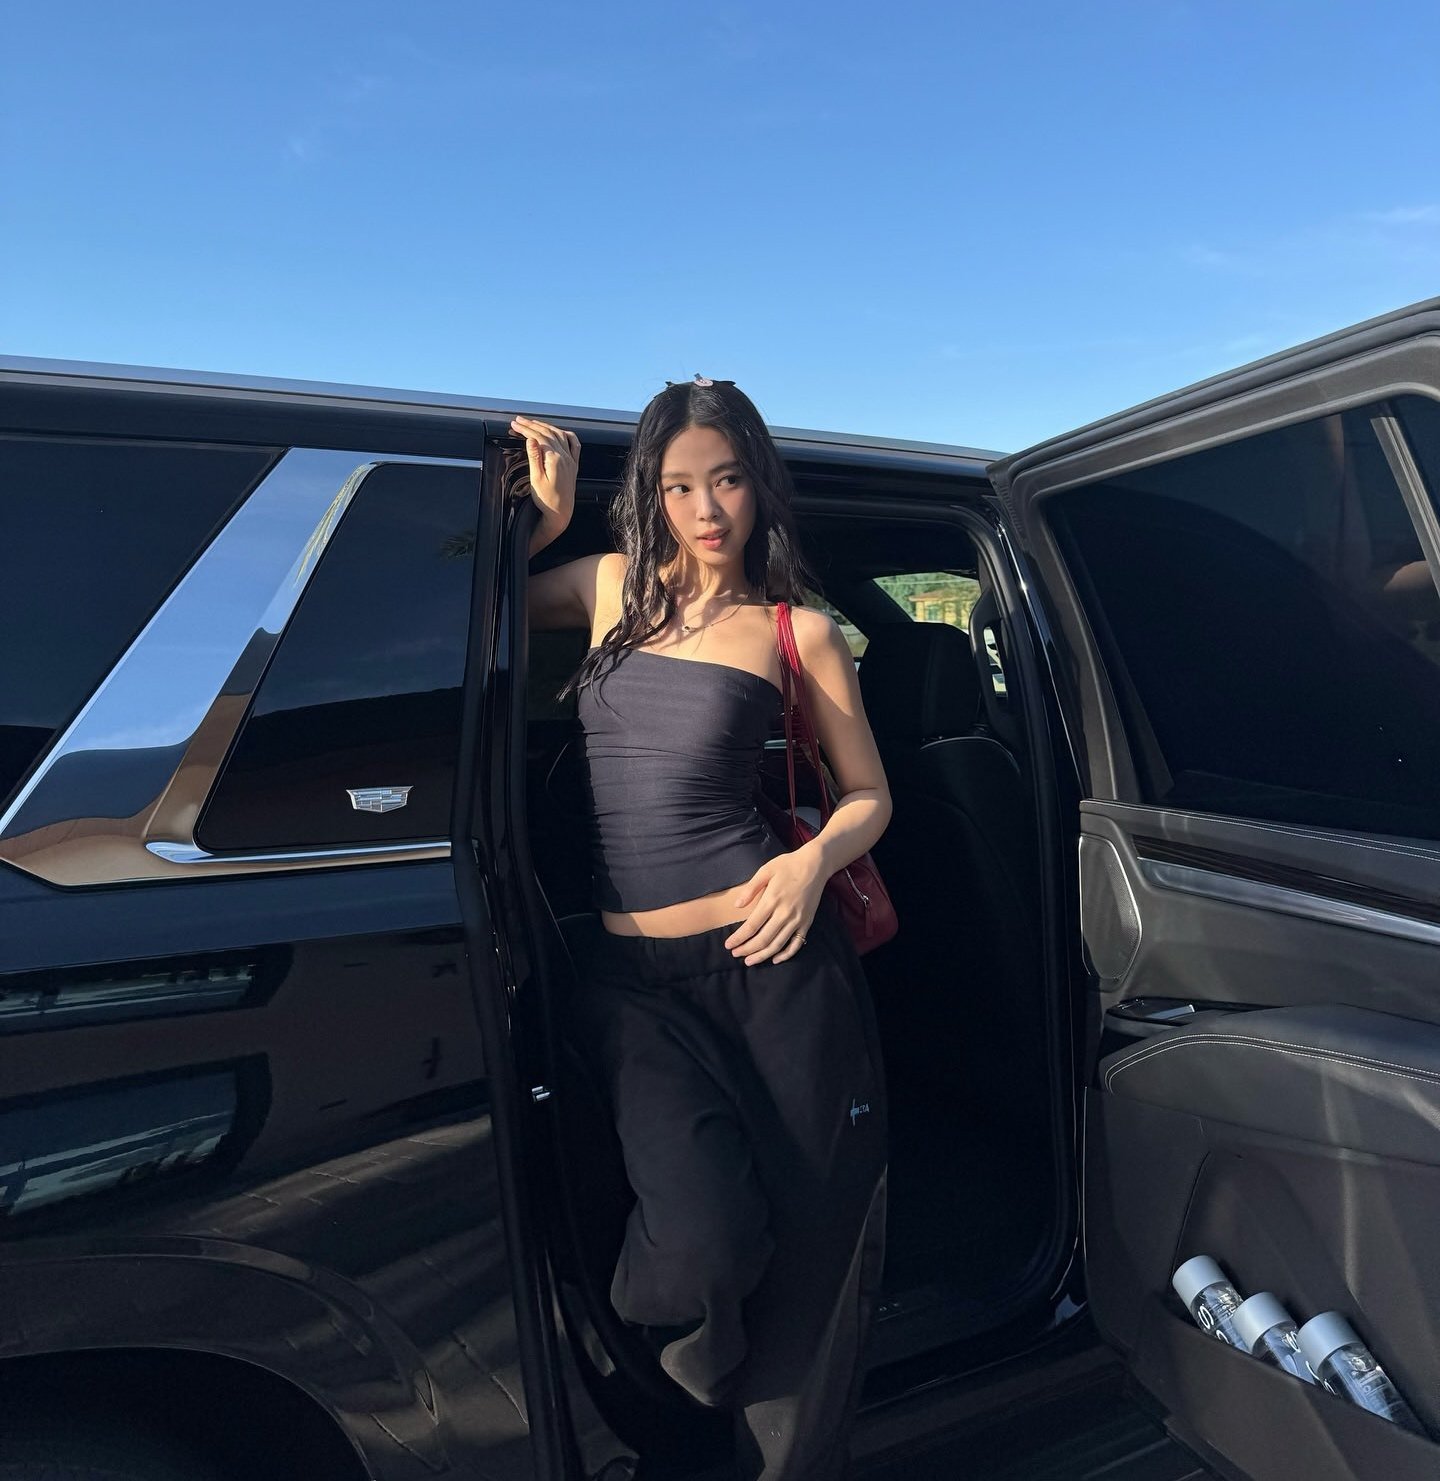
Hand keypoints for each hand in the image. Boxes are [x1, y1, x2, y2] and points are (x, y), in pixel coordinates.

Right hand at [510, 415, 578, 531]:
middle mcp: (565, 457)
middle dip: (532, 425)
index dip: (525, 429)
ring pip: (559, 435)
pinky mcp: (573, 465)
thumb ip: (534, 457)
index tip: (515, 424)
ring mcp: (571, 460)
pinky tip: (559, 432)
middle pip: (548, 433)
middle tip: (519, 420)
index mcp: (555, 459)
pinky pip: (574, 443)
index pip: (538, 437)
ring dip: (546, 426)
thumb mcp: (536, 479)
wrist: (561, 513)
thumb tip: (531, 439)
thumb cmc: (547, 499)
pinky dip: (565, 434)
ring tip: (533, 423)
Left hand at [724, 846, 827, 965]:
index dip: (739, 938)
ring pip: (778, 944)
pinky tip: (775, 959)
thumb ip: (750, 889)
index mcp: (772, 900)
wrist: (815, 864)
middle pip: (763, 939)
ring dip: (762, 955)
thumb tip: (736, 906)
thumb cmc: (788, 865)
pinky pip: (796, 943)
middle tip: (735, 954)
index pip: (751, 926)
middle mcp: (785, 913)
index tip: (728, 945)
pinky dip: (786, 954)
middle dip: (747, 949)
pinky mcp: (807, 923)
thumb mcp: (765, 870)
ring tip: (750, 961)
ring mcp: (797, 920)